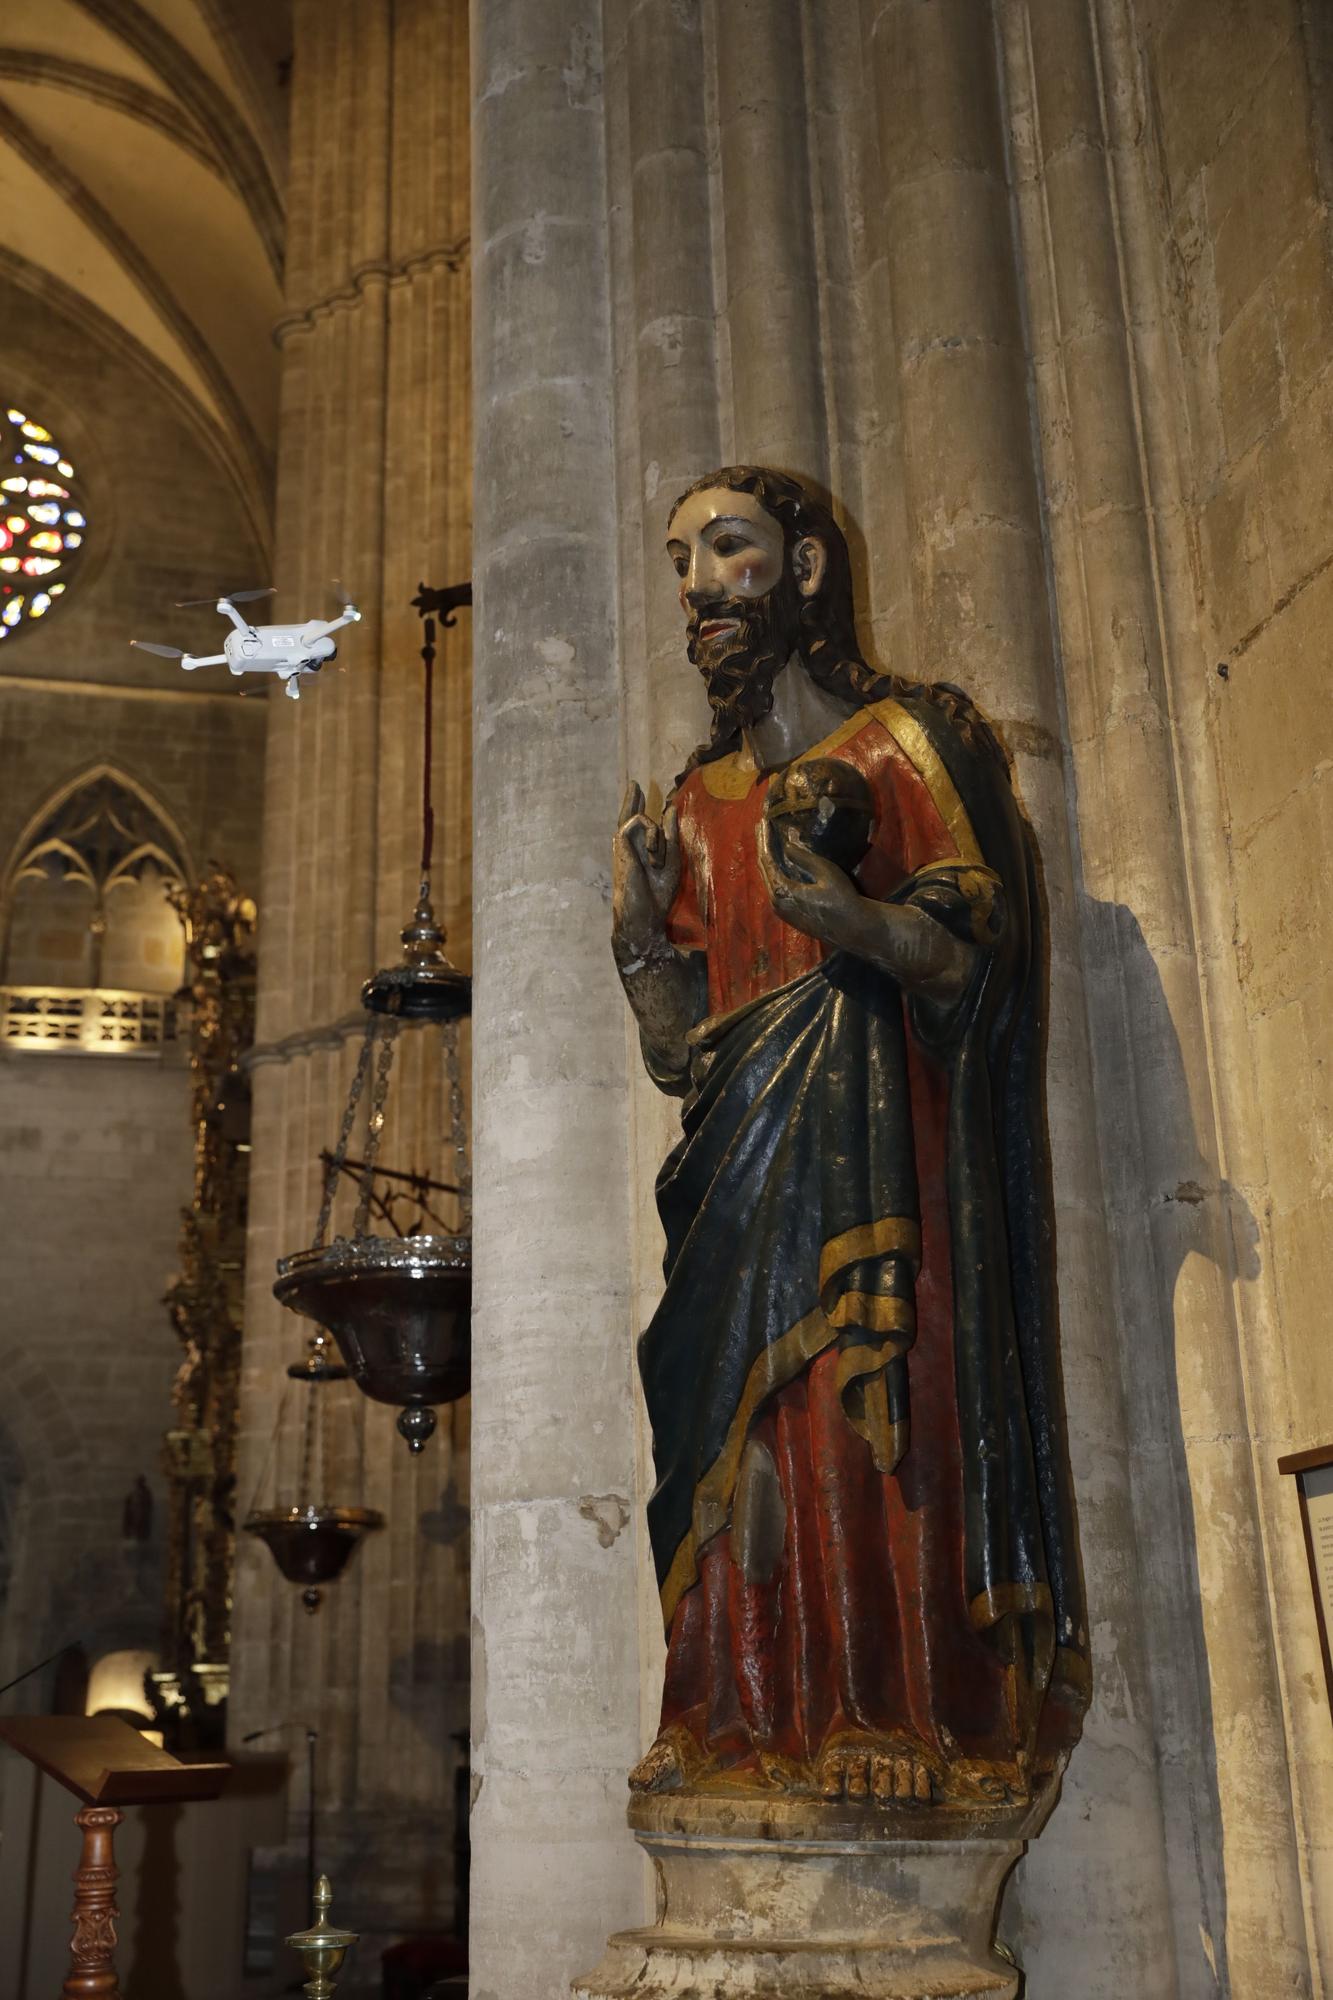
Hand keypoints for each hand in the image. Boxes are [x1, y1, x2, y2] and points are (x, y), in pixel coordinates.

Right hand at [613, 781, 681, 962]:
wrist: (645, 914)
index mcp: (639, 850)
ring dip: (659, 838)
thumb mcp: (672, 859)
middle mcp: (629, 845)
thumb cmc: (658, 892)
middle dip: (631, 798)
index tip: (639, 789)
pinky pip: (639, 822)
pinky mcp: (620, 844)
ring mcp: (623, 845)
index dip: (637, 804)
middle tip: (634, 783)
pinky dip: (653, 838)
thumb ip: (671, 835)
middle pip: (627, 815)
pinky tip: (653, 859)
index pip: (637, 822)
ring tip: (657, 863)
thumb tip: (671, 808)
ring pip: (642, 818)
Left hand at [756, 797, 860, 948]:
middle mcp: (776, 903)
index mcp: (782, 892)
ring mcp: (781, 911)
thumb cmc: (843, 899)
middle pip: (764, 869)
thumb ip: (804, 858)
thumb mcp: (826, 873)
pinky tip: (778, 862)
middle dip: (763, 847)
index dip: (764, 840)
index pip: (767, 861)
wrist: (854, 929)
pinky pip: (775, 888)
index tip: (762, 823)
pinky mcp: (788, 915)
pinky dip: (775, 871)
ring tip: (767, 840)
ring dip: (768, 859)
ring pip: (769, 880)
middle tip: (761, 827)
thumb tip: (787, 844)